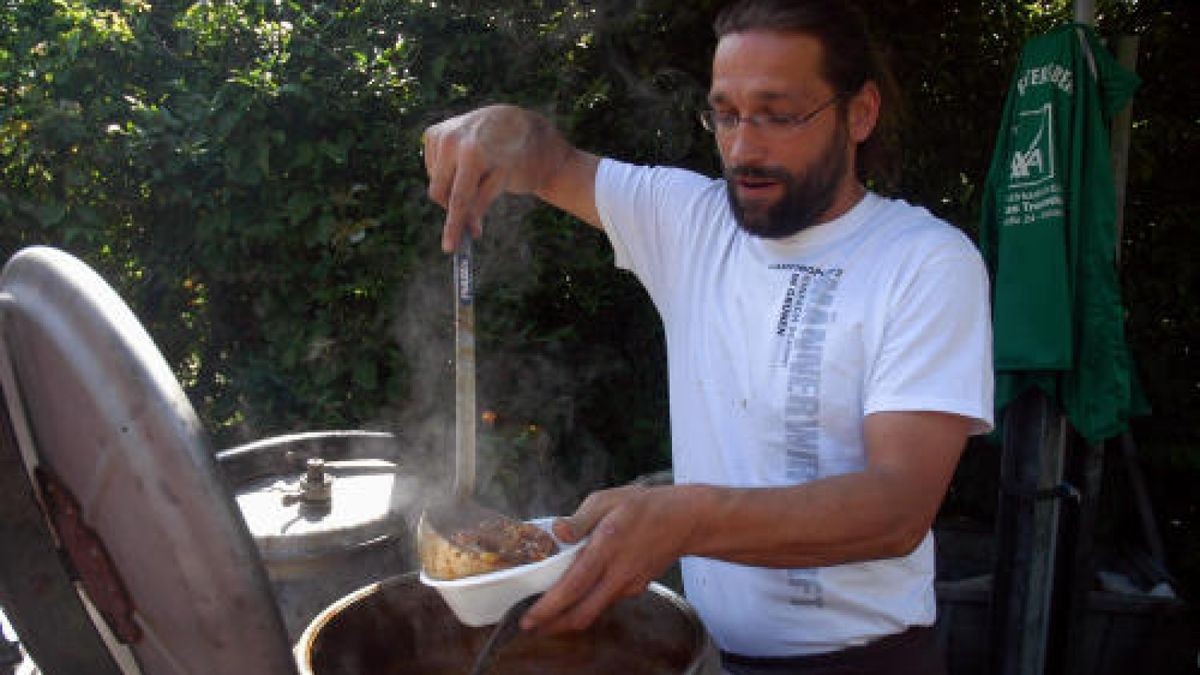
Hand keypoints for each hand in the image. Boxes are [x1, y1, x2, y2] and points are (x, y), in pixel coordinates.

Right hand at [423, 105, 558, 252]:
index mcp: (473, 153)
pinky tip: (462, 162)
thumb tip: (469, 229)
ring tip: (474, 174)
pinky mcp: (432, 133)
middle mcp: (452, 141)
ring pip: (435, 182)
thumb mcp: (503, 179)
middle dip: (452, 207)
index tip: (449, 247)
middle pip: (439, 193)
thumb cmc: (510, 154)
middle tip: (471, 219)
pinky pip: (431, 168)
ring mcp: (439, 134)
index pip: (459, 198)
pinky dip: (446, 172)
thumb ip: (483, 203)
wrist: (508, 122)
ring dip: (451, 187)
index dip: (453, 225)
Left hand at [519, 484, 700, 633]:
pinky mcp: (636, 588)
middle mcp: (618, 573)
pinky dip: (587, 604)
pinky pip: (607, 601)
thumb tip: (557, 531)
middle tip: (532, 627)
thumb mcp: (607, 500)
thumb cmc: (644, 506)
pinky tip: (577, 596)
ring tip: (548, 614)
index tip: (528, 619)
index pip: (572, 587)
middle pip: (582, 614)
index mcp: (606, 548)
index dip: (548, 609)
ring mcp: (629, 585)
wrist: (685, 520)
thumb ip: (579, 518)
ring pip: (594, 611)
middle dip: (554, 626)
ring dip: (569, 617)